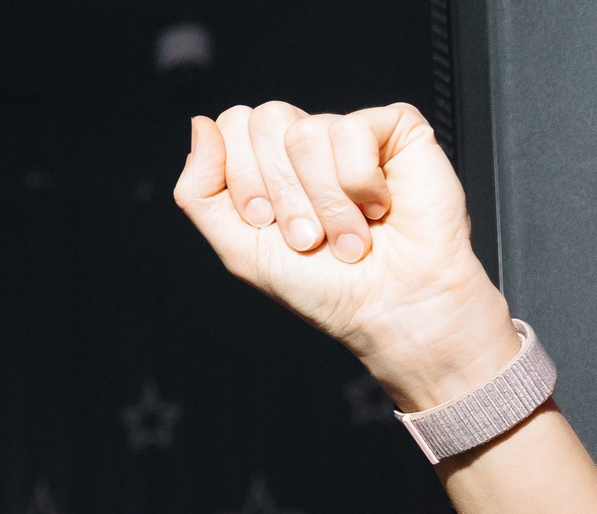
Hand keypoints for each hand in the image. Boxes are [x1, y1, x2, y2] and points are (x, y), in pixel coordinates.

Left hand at [173, 102, 521, 411]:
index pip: (233, 126)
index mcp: (270, 165)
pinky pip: (352, 131)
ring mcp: (351, 131)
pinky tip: (379, 207)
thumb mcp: (240, 248)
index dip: (243, 178)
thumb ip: (201, 191)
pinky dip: (360, 184)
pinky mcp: (396, 128)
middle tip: (310, 235)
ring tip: (348, 234)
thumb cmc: (324, 287)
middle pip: (265, 122)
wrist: (390, 308)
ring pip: (306, 132)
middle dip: (282, 194)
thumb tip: (200, 124)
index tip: (267, 223)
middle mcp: (308, 142)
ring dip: (324, 202)